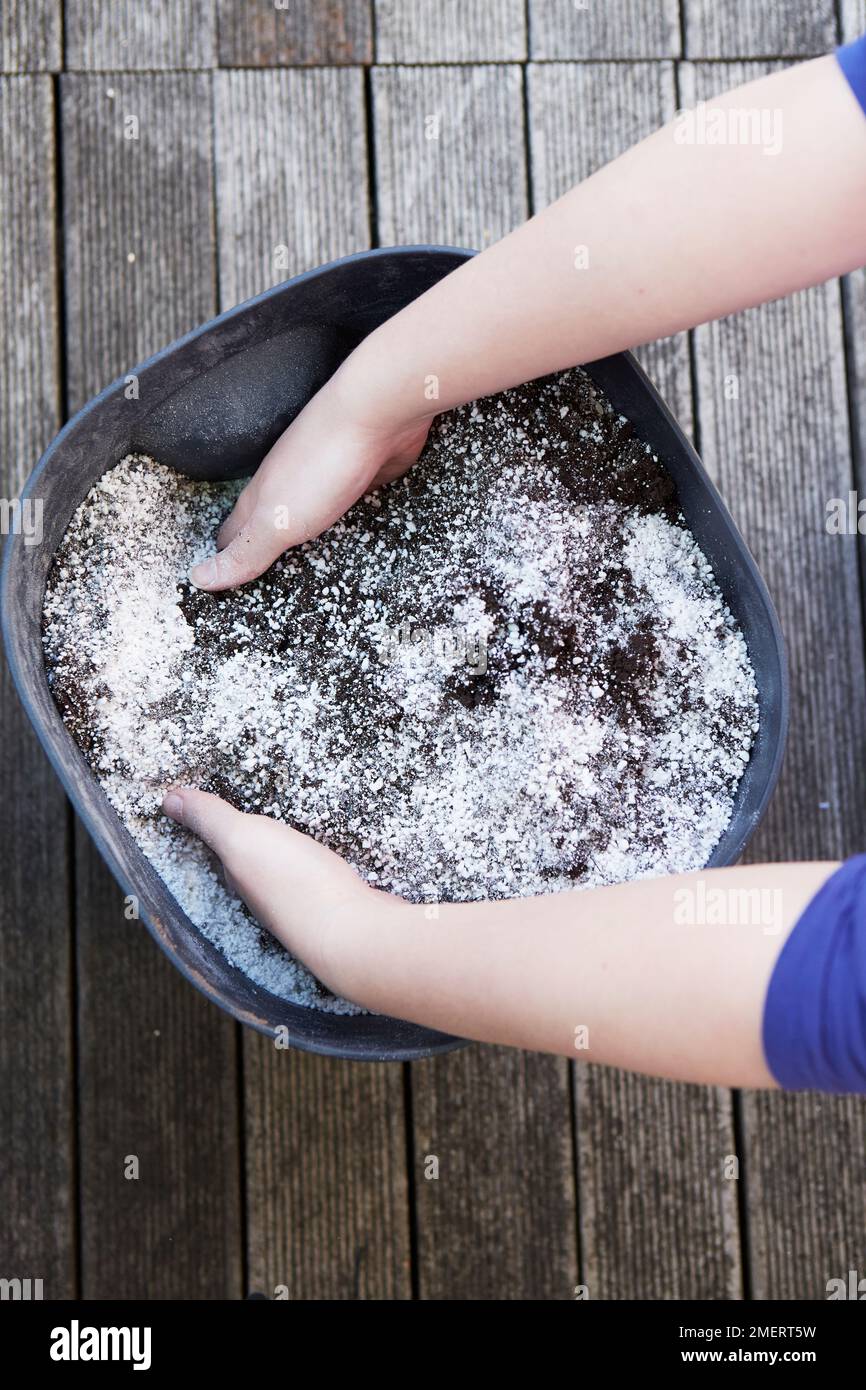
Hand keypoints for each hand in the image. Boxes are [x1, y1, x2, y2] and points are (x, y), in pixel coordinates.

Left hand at [161, 787, 388, 991]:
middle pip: (254, 865)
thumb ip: (210, 820)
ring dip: (288, 852)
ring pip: (287, 872)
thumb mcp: (243, 840)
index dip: (219, 828)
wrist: (354, 931)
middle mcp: (266, 895)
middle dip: (253, 843)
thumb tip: (167, 800)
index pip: (222, 852)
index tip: (219, 805)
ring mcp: (303, 901)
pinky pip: (320, 876)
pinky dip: (318, 861)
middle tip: (256, 810)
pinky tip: (328, 850)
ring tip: (292, 826)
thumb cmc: (293, 884)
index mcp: (240, 878)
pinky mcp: (337, 901)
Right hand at [189, 370, 432, 590]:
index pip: (232, 536)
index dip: (223, 559)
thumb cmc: (321, 462)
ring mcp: (325, 481)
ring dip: (300, 537)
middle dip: (257, 549)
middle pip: (266, 524)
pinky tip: (349, 534)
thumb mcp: (275, 521)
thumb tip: (199, 577)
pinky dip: (344, 524)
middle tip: (252, 575)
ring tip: (297, 563)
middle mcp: (288, 488)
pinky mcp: (362, 479)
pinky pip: (347, 508)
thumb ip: (244, 551)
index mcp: (262, 499)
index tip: (217, 584)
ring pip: (306, 516)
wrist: (377, 415)